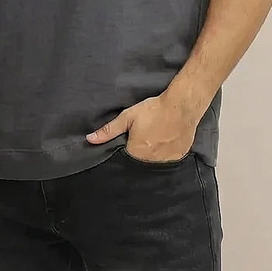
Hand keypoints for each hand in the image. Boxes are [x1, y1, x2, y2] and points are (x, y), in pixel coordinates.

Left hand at [86, 92, 200, 162]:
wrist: (181, 107)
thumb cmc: (153, 110)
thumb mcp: (127, 117)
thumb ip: (109, 130)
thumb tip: (90, 139)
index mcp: (137, 153)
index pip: (125, 161)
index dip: (123, 153)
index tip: (125, 144)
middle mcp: (152, 161)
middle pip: (140, 163)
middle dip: (137, 154)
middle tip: (140, 139)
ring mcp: (167, 161)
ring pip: (153, 164)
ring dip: (150, 156)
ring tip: (152, 141)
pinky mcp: (179, 158)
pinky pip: (167, 161)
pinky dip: (163, 155)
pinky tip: (163, 143)